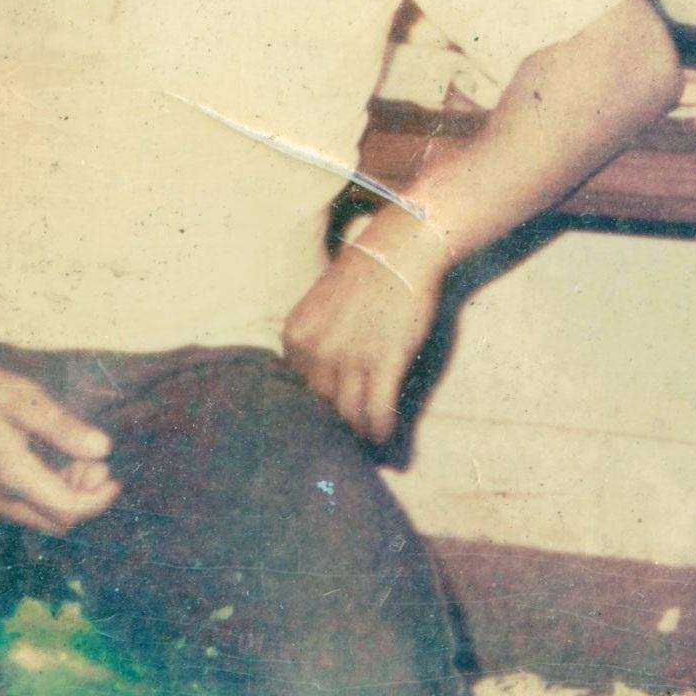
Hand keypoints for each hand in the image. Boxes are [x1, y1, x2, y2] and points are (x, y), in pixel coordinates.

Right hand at [0, 350, 119, 536]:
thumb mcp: (21, 398)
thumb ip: (63, 428)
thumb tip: (103, 451)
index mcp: (8, 474)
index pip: (66, 509)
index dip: (98, 499)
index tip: (115, 477)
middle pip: (52, 520)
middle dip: (82, 497)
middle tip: (92, 460)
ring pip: (33, 516)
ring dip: (60, 494)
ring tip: (72, 455)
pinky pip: (14, 505)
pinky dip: (38, 490)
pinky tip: (44, 457)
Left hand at [284, 215, 450, 443]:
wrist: (400, 250)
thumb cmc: (366, 274)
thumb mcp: (320, 306)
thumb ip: (314, 342)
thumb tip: (321, 381)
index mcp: (295, 337)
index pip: (297, 390)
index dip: (315, 410)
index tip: (327, 424)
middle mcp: (316, 351)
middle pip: (321, 408)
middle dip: (335, 428)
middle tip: (348, 442)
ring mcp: (351, 359)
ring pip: (349, 415)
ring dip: (361, 434)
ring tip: (370, 445)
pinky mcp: (385, 363)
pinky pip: (378, 411)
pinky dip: (381, 430)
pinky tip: (386, 438)